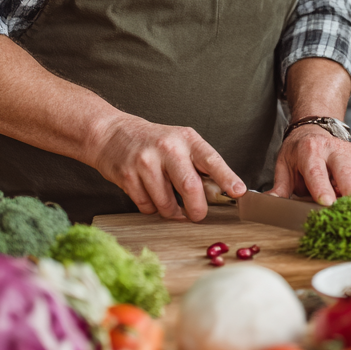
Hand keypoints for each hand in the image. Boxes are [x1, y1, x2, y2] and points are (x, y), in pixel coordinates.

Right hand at [89, 114, 244, 220]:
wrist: (112, 134)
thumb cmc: (153, 142)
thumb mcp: (180, 142)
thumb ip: (198, 163)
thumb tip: (222, 191)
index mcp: (186, 139)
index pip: (211, 159)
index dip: (226, 177)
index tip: (238, 191)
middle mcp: (167, 149)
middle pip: (189, 187)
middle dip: (197, 209)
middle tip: (197, 215)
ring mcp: (146, 163)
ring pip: (166, 203)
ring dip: (172, 212)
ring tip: (171, 205)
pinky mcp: (128, 177)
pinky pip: (147, 207)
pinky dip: (152, 209)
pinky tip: (151, 195)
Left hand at [270, 124, 350, 205]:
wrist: (315, 127)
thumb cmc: (299, 151)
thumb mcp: (283, 164)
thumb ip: (279, 185)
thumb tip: (268, 203)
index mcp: (310, 151)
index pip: (316, 170)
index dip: (322, 186)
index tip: (328, 203)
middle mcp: (335, 150)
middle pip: (346, 170)